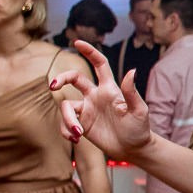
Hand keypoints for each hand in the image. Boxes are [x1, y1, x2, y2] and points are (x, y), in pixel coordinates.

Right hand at [51, 41, 150, 161]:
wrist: (134, 149)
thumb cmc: (139, 128)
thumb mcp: (139, 110)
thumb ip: (131, 92)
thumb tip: (132, 70)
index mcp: (109, 88)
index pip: (99, 64)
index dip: (89, 52)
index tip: (78, 42)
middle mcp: (95, 96)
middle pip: (74, 79)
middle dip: (61, 78)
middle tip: (53, 86)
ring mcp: (87, 110)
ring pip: (66, 106)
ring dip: (68, 120)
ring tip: (78, 133)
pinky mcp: (82, 124)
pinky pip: (66, 123)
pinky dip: (66, 130)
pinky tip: (75, 139)